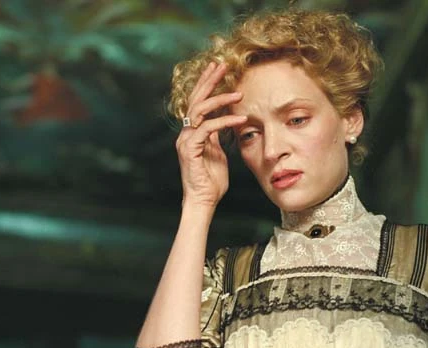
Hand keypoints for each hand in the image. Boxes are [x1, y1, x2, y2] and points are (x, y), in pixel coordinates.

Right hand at [175, 62, 246, 207]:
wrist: (204, 202)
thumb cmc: (212, 181)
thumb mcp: (217, 153)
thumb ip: (217, 136)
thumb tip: (223, 122)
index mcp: (192, 132)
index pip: (198, 102)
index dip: (207, 84)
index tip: (218, 69)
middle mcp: (186, 133)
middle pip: (196, 99)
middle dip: (209, 80)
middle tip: (222, 65)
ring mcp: (186, 140)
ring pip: (200, 110)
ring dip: (220, 99)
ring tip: (239, 93)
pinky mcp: (190, 149)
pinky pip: (208, 128)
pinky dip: (225, 121)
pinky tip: (241, 119)